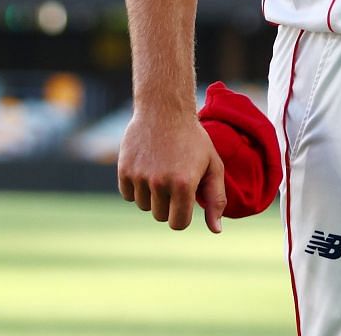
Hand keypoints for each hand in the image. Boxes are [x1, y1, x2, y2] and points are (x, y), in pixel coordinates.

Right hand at [117, 107, 227, 232]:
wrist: (164, 109)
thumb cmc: (193, 139)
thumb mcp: (213, 165)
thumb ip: (216, 199)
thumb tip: (216, 230)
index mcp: (184, 184)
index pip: (178, 224)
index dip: (183, 214)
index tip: (185, 200)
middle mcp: (160, 182)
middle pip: (160, 216)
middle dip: (168, 203)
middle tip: (174, 178)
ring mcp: (140, 176)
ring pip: (143, 206)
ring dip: (152, 195)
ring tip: (161, 169)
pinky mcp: (124, 169)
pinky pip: (128, 194)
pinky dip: (136, 186)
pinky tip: (147, 166)